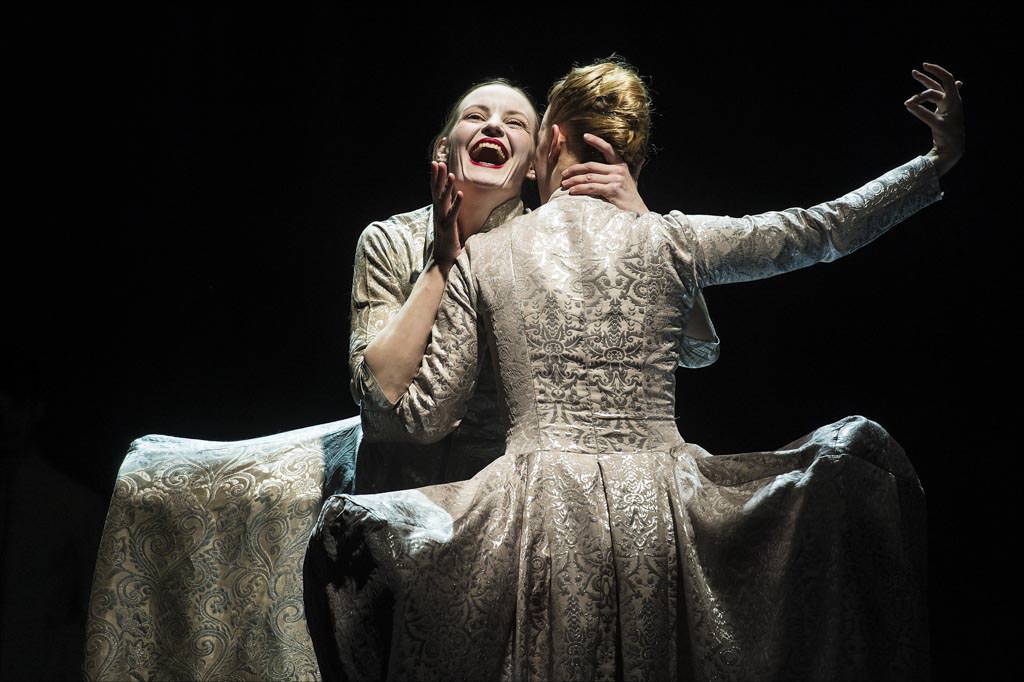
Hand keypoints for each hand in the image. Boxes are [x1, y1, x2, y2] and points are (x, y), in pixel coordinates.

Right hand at [430, 161, 462, 273]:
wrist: (442, 260)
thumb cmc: (447, 241)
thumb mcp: (448, 221)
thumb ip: (449, 209)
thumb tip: (453, 198)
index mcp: (439, 211)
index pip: (436, 191)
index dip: (436, 177)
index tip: (437, 163)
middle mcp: (438, 213)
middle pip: (436, 192)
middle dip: (438, 177)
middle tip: (438, 162)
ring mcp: (442, 220)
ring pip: (443, 200)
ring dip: (447, 187)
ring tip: (452, 175)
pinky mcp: (448, 228)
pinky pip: (453, 213)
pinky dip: (457, 203)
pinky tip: (461, 194)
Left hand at [559, 133, 649, 212]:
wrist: (638, 212)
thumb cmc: (629, 198)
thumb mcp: (626, 182)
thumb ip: (617, 174)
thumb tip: (613, 168)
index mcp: (621, 165)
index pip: (608, 149)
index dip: (596, 141)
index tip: (585, 136)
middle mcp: (618, 170)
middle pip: (591, 166)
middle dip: (575, 170)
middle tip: (564, 174)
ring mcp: (616, 180)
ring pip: (589, 178)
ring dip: (574, 181)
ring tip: (565, 185)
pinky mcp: (612, 190)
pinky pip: (592, 188)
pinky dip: (580, 189)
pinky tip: (573, 191)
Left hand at [904, 62, 964, 176]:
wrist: (952, 148)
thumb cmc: (948, 129)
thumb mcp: (948, 109)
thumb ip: (946, 96)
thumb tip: (959, 82)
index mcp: (954, 99)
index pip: (947, 80)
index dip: (936, 71)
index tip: (923, 66)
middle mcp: (954, 104)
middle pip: (939, 85)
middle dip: (926, 79)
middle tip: (913, 72)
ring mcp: (949, 114)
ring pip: (933, 95)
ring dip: (919, 96)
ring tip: (907, 102)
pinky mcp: (941, 126)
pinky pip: (927, 115)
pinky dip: (918, 110)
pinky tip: (908, 106)